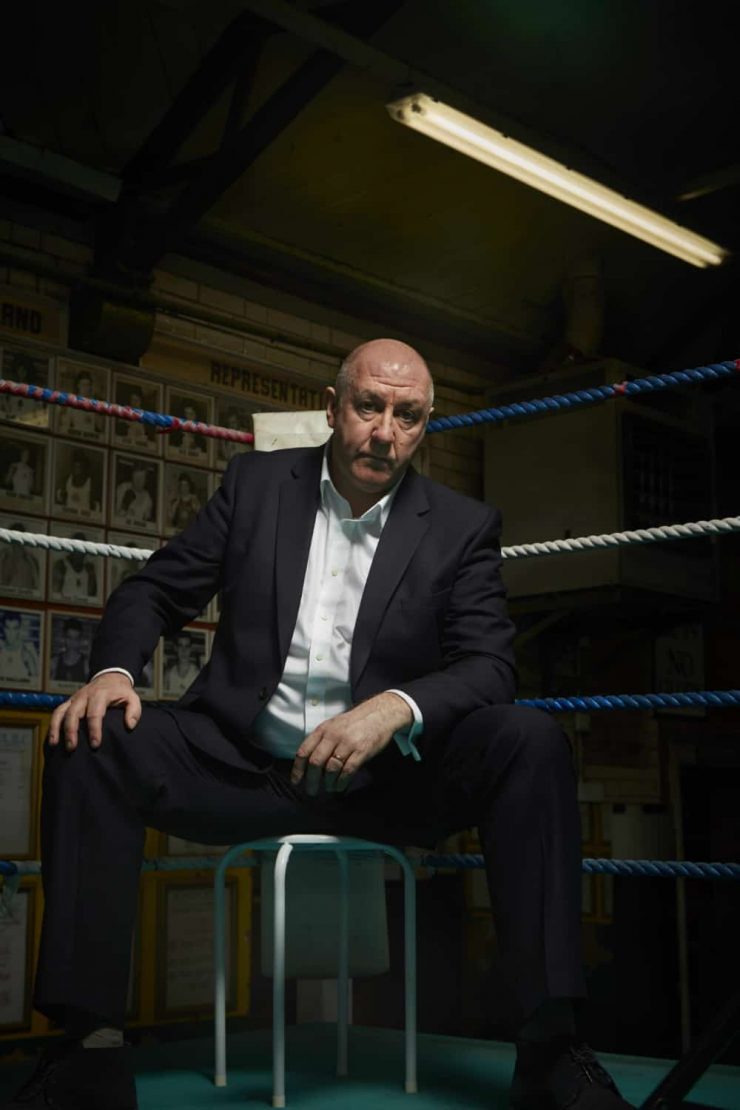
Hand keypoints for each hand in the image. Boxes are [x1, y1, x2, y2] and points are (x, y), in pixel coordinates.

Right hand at [48, 672, 140, 751]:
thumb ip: (134, 711)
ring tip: (54, 744)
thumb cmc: (121, 692)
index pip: (95, 713)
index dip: (94, 729)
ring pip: (61, 712)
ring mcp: (75, 698)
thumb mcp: (132, 698)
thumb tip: (129, 725)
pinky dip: (53, 725)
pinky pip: (57, 712)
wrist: (110, 678)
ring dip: (57, 728)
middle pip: (74, 713)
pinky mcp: (69, 702)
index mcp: (100, 694)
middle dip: (72, 731)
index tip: (95, 744)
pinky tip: (52, 739)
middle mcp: (85, 696)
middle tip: (72, 748)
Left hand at [291, 692, 411, 795]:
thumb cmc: (354, 723)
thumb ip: (321, 741)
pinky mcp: (362, 751)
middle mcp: (333, 735)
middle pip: (315, 762)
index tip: (296, 782)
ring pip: (331, 768)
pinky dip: (342, 782)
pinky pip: (348, 771)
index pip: (304, 751)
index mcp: (323, 730)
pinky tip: (340, 787)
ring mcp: (348, 743)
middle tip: (312, 792)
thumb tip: (309, 764)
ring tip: (329, 788)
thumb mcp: (333, 726)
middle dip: (311, 781)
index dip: (298, 769)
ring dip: (328, 783)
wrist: (380, 713)